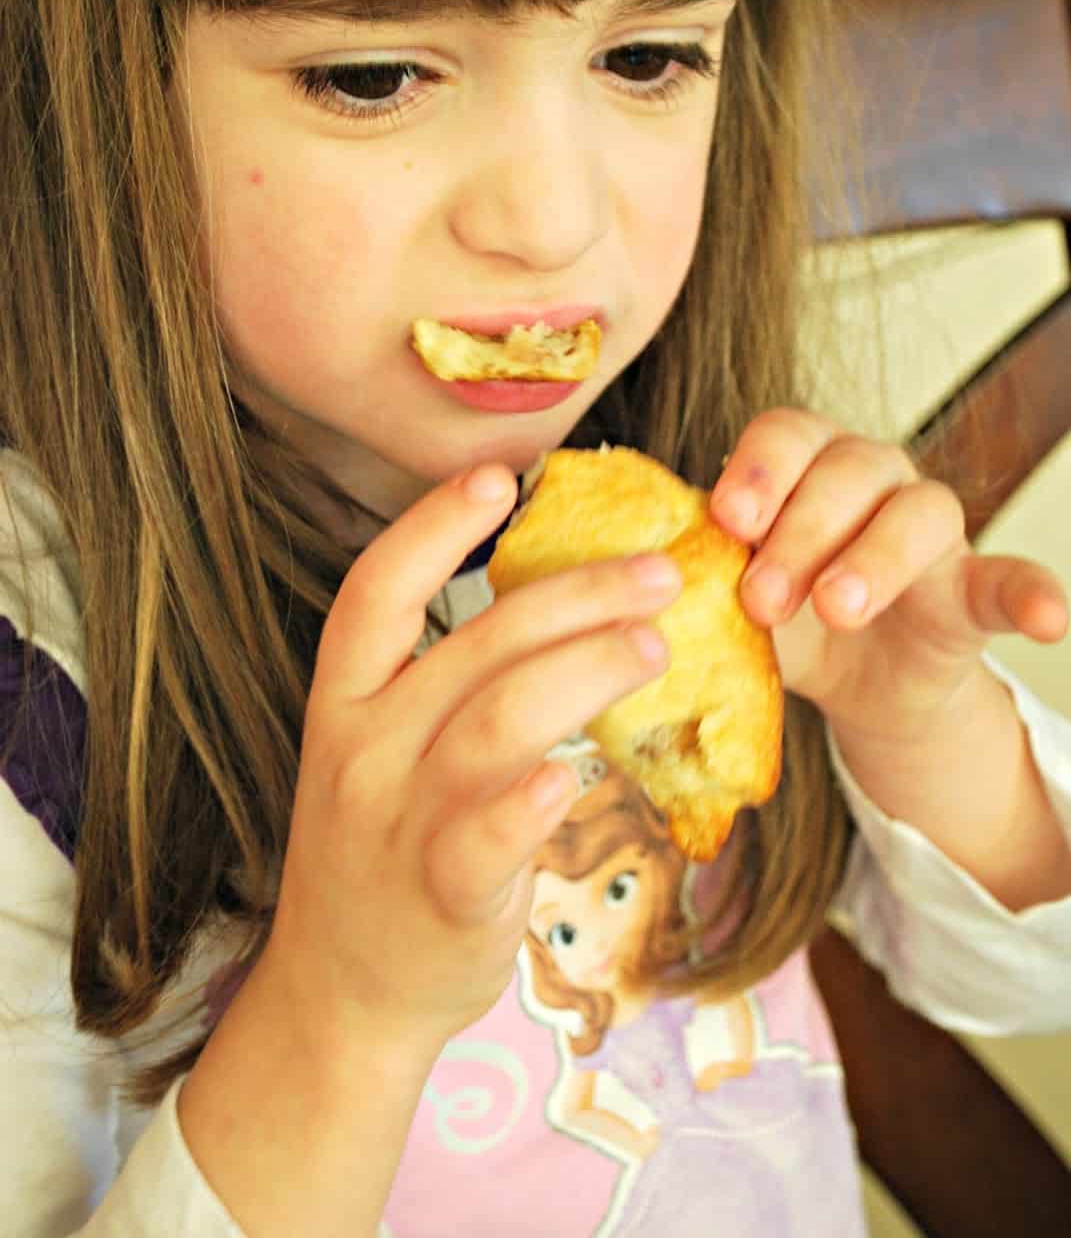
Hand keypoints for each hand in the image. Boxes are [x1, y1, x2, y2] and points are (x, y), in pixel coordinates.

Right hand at [261, 465, 680, 1053]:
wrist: (343, 993)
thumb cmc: (386, 848)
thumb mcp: (384, 752)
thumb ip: (445, 686)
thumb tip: (557, 606)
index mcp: (344, 702)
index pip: (373, 592)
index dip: (433, 529)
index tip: (500, 478)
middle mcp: (361, 749)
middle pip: (473, 646)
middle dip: (574, 594)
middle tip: (658, 572)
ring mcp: (397, 821)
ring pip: (495, 723)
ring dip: (584, 671)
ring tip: (657, 646)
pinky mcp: (440, 893)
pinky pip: (487, 834)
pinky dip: (535, 798)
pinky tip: (583, 773)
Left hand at [709, 409, 1067, 742]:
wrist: (850, 682)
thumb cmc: (782, 614)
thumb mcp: (731, 591)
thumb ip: (704, 567)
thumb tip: (650, 573)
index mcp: (806, 462)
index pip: (788, 434)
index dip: (758, 470)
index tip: (726, 521)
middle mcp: (873, 478)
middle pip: (847, 471)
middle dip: (800, 533)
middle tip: (762, 599)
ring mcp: (931, 531)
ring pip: (918, 512)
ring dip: (876, 558)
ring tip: (838, 609)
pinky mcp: (973, 590)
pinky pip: (1012, 578)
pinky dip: (1034, 592)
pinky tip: (1050, 617)